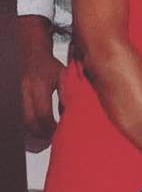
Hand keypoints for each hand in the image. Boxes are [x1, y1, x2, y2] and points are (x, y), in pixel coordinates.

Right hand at [18, 15, 62, 146]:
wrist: (32, 53)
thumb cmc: (50, 64)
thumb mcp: (64, 75)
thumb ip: (68, 92)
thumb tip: (73, 110)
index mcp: (40, 86)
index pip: (43, 113)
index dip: (51, 126)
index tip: (60, 131)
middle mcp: (27, 92)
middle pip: (30, 121)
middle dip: (41, 133)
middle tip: (53, 138)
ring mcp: (20, 96)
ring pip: (25, 121)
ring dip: (35, 131)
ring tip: (48, 136)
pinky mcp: (18, 98)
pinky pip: (23, 116)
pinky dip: (31, 124)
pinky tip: (41, 127)